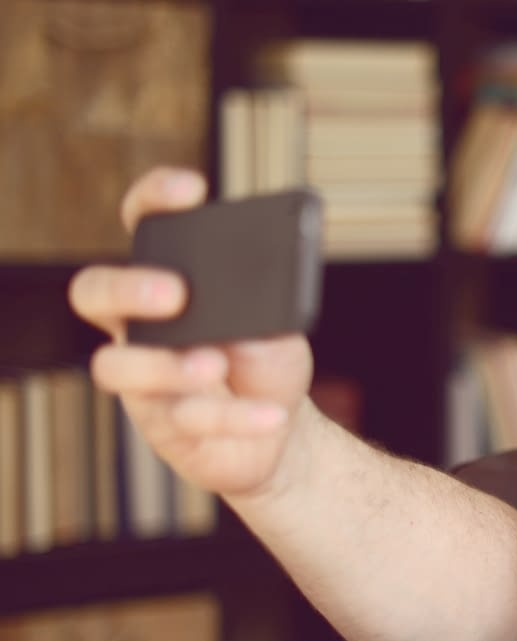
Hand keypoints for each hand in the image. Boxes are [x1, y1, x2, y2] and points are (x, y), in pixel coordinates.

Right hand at [68, 167, 313, 498]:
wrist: (280, 430)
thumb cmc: (265, 362)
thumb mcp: (278, 332)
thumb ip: (260, 317)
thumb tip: (245, 318)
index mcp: (168, 282)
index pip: (146, 227)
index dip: (154, 199)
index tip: (193, 190)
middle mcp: (140, 325)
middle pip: (94, 291)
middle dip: (126, 287)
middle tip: (176, 293)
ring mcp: (143, 378)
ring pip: (115, 367)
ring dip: (165, 366)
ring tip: (216, 364)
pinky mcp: (163, 426)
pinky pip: (185, 420)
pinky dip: (234, 417)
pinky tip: (271, 414)